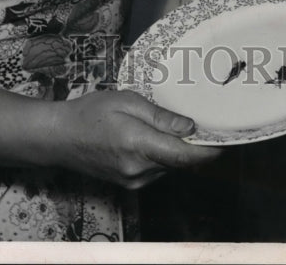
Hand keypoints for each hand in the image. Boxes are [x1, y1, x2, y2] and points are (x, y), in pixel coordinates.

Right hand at [52, 89, 219, 188]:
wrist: (60, 137)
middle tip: (204, 122)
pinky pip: (155, 171)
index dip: (208, 151)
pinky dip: (162, 156)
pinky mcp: (128, 184)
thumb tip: (190, 127)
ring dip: (175, 150)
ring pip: (168, 167)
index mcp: (139, 146)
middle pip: (179, 162)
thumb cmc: (92, 112)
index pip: (184, 156)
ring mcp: (133, 181)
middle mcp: (139, 170)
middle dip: (193, 145)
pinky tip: (154, 138)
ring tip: (173, 126)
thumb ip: (160, 116)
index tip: (226, 141)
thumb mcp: (127, 102)